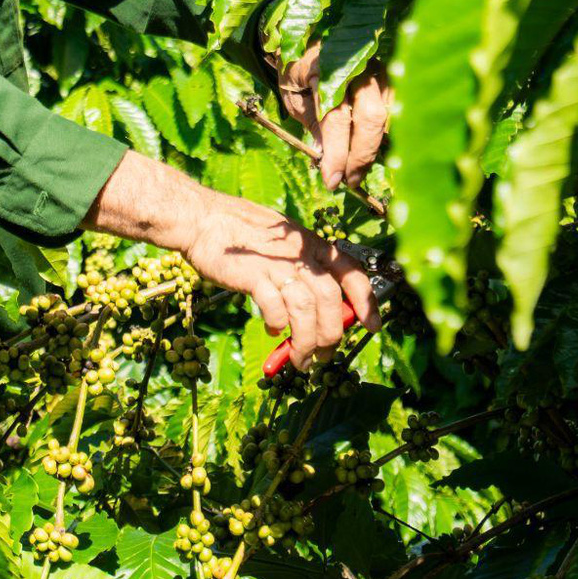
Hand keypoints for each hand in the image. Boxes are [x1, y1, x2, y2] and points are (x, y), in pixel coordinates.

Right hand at [180, 192, 379, 369]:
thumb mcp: (283, 241)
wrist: (204, 219)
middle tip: (324, 355)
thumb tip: (316, 307)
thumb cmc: (242, 233)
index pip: (351, 272)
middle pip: (330, 300)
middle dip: (332, 334)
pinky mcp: (254, 276)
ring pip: (307, 310)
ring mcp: (277, 265)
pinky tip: (272, 330)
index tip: (373, 325)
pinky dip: (278, 325)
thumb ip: (301, 268)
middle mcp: (300, 255)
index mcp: (311, 245)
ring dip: (306, 342)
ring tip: (299, 359)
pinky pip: (276, 308)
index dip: (366, 301)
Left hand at [272, 42, 392, 190]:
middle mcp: (357, 65)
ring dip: (374, 148)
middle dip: (361, 156)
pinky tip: (369, 150)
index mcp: (325, 67)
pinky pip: (395, 110)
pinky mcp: (390, 75)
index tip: (332, 180)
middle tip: (349, 182)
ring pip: (387, 115)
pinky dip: (384, 135)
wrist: (311, 37)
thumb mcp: (292, 94)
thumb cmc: (298, 68)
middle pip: (370, 117)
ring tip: (357, 171)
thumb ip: (310, 122)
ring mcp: (378, 69)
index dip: (336, 153)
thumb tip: (325, 156)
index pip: (336, 117)